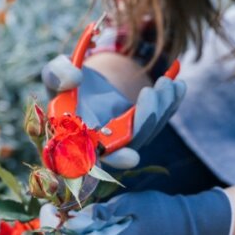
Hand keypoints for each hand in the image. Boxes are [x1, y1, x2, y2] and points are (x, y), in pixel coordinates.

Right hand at [41, 55, 186, 168]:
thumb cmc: (66, 82)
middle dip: (145, 122)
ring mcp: (124, 139)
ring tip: (166, 82)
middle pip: (129, 145)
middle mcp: (102, 146)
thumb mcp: (56, 74)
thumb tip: (74, 79)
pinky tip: (178, 85)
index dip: (112, 160)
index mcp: (77, 140)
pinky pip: (159, 121)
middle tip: (151, 92)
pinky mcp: (140, 128)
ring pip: (148, 132)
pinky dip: (170, 104)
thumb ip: (56, 75)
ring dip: (161, 108)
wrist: (85, 79)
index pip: (94, 159)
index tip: (130, 157)